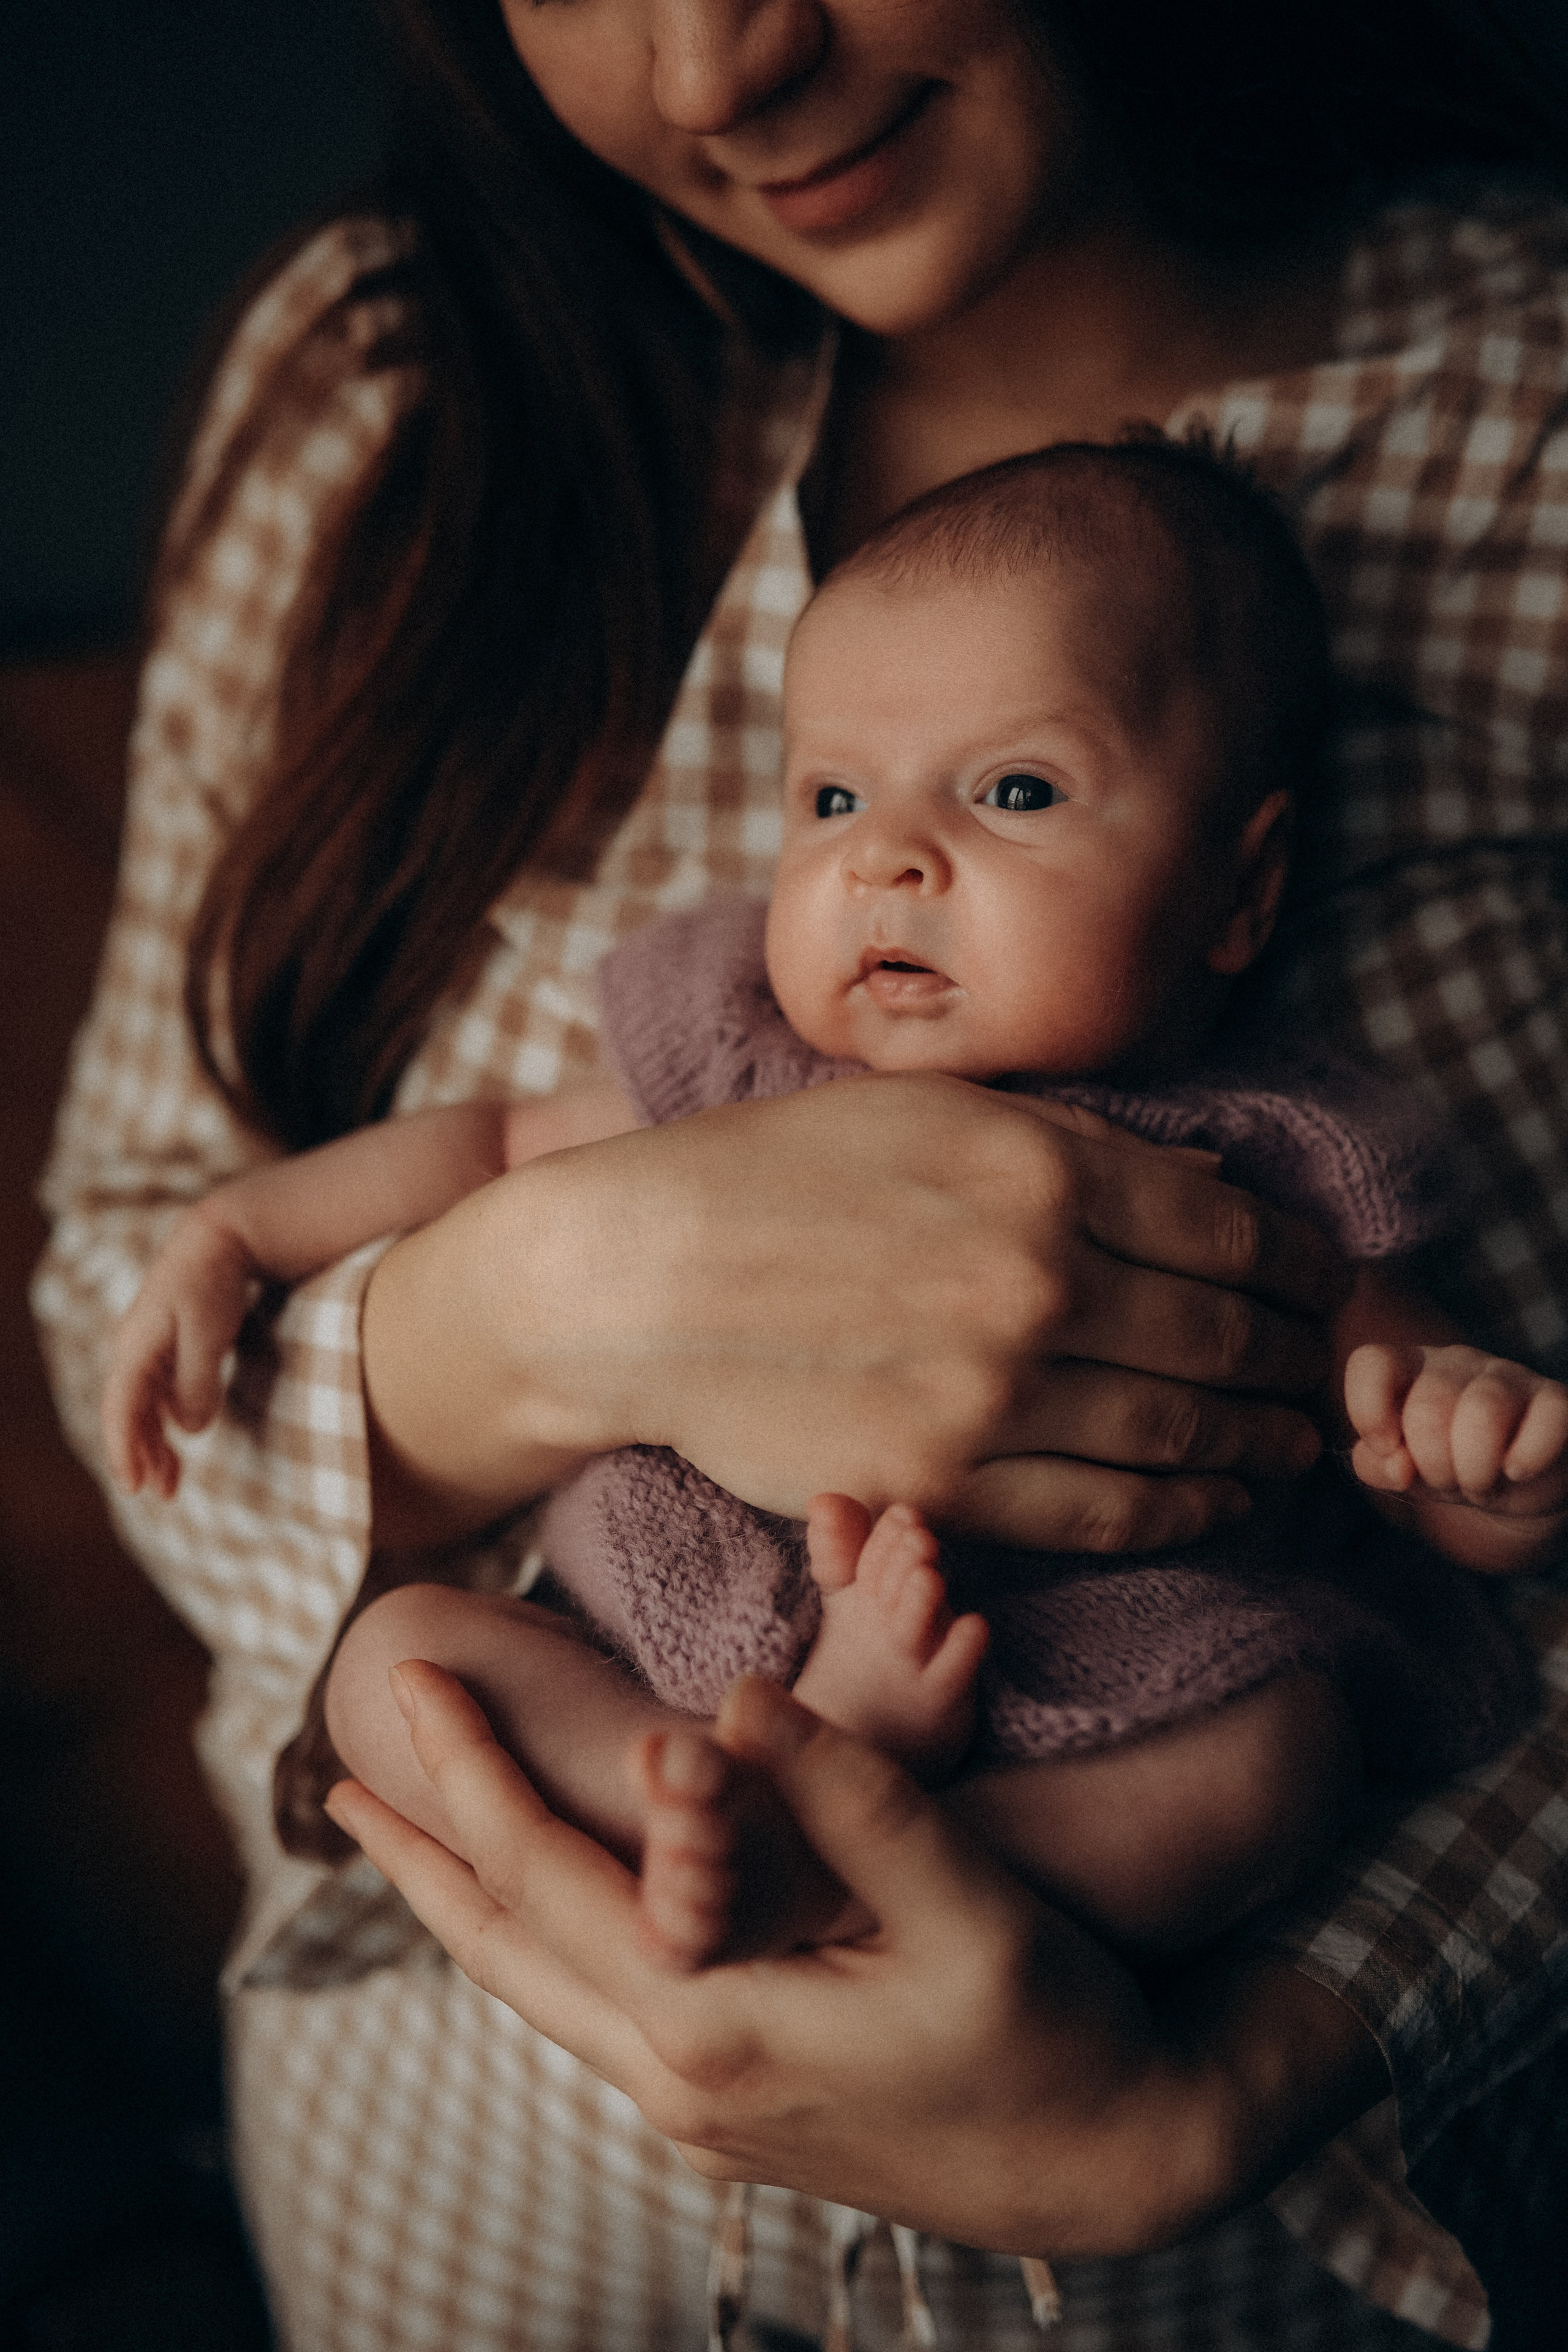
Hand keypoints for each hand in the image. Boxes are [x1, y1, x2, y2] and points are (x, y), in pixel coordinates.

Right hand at [100, 1210, 254, 1496]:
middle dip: (141, 1457)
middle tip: (160, 1495)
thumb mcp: (209, 1332)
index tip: (133, 1486)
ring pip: (144, 1408)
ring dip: (155, 1445)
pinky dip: (167, 1422)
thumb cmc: (213, 1280)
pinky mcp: (168, 1348)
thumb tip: (189, 1430)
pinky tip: (179, 1442)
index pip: (121, 1409)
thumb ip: (198, 1381)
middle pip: (130, 1415)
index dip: (124, 1450)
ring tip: (171, 1485)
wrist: (219, 1237)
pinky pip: (159, 1395)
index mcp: (136, 1346)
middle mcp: (134, 1350)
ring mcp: (149, 1349)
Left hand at [323, 1662, 1387, 2254]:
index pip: (544, 1879)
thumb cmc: (1052, 2026)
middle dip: (419, 1854)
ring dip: (468, 1903)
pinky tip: (546, 1904)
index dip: (467, 1773)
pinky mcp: (733, 2103)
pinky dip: (542, 1938)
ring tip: (411, 1836)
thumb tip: (725, 1703)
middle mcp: (682, 2079)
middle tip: (341, 1777)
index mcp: (715, 2024)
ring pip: (541, 1990)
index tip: (409, 1678)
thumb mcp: (962, 1902)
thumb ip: (843, 1797)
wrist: (1114, 2159)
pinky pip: (596, 2007)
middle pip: (505, 1951)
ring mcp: (701, 2106)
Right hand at [363, 1074, 1346, 1548]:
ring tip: (1289, 1446)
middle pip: (1226, 1339)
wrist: (627, 1282)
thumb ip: (1081, 1145)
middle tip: (1322, 1375)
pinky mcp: (945, 1484)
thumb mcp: (926, 1112)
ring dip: (1259, 1446)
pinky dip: (1185, 1514)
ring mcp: (994, 1391)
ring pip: (1183, 1436)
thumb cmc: (768, 1175)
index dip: (1303, 1269)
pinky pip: (1107, 1514)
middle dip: (1295, 1362)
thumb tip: (1215, 1183)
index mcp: (1040, 1167)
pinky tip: (1217, 1504)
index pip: (1234, 1233)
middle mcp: (1036, 1279)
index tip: (1326, 1287)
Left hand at [1346, 1341, 1567, 1527]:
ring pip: (1483, 1412)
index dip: (1369, 1411)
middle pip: (1428, 1407)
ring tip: (1480, 1485)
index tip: (1387, 1449)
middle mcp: (1458, 1362)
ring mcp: (1510, 1377)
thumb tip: (1399, 1467)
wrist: (1514, 1486)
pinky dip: (1527, 1457)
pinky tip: (1516, 1472)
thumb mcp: (1402, 1472)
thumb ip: (1375, 1466)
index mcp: (1410, 1368)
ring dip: (1475, 1470)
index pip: (1372, 1362)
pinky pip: (1548, 1417)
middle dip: (1433, 1464)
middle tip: (1448, 1481)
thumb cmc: (1446, 1465)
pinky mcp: (1556, 1401)